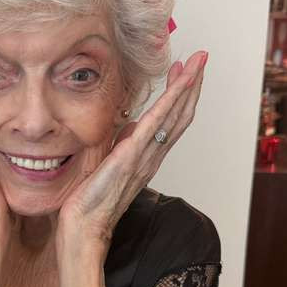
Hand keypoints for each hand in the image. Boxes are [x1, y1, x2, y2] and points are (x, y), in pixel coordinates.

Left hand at [56, 50, 207, 253]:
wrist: (84, 228)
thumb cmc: (91, 203)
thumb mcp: (106, 163)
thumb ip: (121, 145)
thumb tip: (130, 125)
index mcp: (145, 158)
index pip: (170, 122)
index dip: (180, 95)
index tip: (184, 70)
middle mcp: (152, 157)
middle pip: (180, 115)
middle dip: (192, 84)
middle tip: (202, 58)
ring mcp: (144, 157)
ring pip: (175, 116)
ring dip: (188, 86)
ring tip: (198, 62)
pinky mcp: (131, 156)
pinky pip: (157, 123)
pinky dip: (171, 100)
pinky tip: (180, 82)